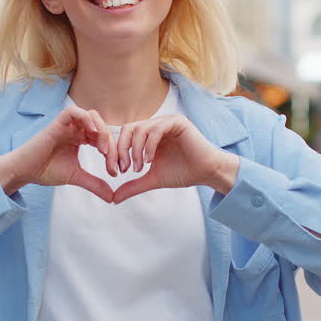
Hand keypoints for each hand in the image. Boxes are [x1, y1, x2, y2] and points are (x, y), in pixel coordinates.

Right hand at [0, 105, 115, 201]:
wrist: (25, 172)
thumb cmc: (46, 171)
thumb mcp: (76, 177)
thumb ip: (94, 184)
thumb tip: (112, 197)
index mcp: (80, 138)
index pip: (103, 138)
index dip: (113, 152)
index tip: (114, 171)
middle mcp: (75, 129)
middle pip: (100, 126)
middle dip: (110, 142)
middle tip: (111, 161)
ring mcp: (66, 125)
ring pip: (90, 116)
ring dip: (101, 130)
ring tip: (103, 149)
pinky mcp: (56, 124)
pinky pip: (73, 111)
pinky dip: (85, 118)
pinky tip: (92, 133)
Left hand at [109, 115, 238, 203]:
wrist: (206, 172)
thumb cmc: (182, 173)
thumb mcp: (153, 179)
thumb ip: (134, 185)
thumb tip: (114, 198)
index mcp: (148, 134)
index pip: (125, 136)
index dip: (116, 152)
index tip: (117, 171)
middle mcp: (156, 125)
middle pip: (128, 129)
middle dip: (122, 150)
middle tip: (124, 169)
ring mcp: (166, 121)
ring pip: (140, 129)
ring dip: (135, 150)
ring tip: (139, 168)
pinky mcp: (177, 122)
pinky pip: (156, 129)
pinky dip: (149, 145)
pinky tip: (150, 161)